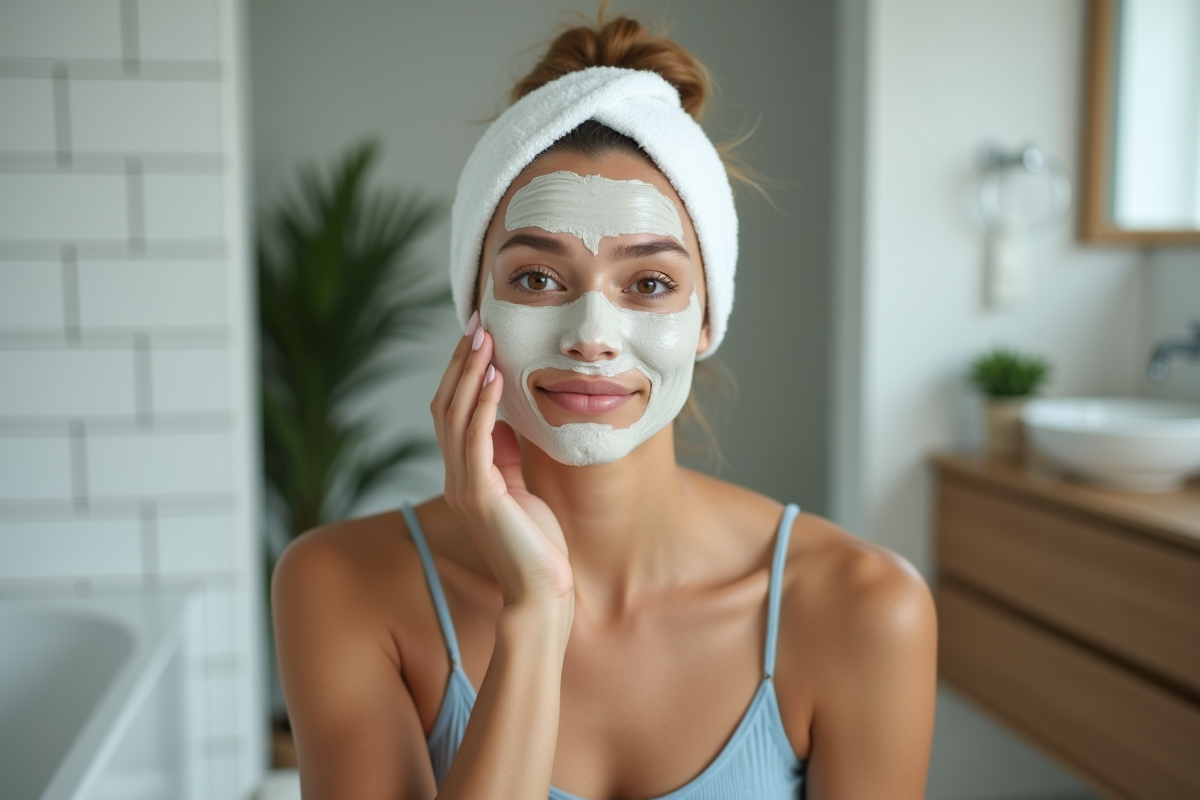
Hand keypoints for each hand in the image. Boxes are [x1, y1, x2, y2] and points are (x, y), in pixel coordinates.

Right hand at [431, 313, 573, 609]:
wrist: (541, 594)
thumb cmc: (538, 544)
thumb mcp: (522, 488)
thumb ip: (508, 457)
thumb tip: (505, 420)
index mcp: (465, 477)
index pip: (452, 414)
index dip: (461, 375)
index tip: (478, 339)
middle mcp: (456, 478)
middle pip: (445, 407)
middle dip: (460, 364)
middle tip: (475, 324)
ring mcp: (464, 487)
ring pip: (454, 417)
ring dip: (469, 374)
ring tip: (483, 339)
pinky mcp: (480, 495)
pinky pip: (475, 439)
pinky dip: (482, 405)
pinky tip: (493, 378)